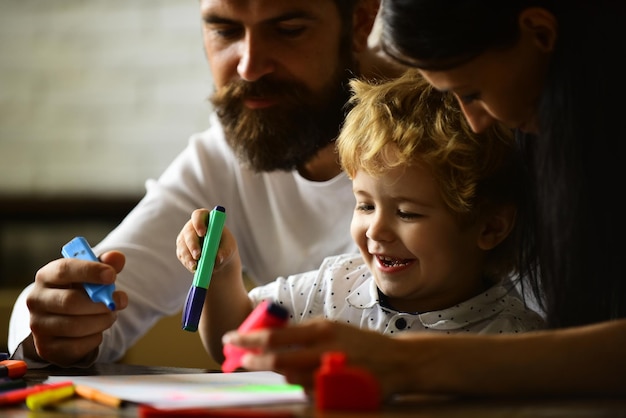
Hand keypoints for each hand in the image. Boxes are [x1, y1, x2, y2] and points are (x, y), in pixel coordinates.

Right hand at [25, 251, 127, 366]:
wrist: (66, 321)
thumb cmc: (80, 291)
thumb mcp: (92, 275)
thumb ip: (106, 264)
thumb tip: (116, 258)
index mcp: (46, 276)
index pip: (64, 269)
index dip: (90, 271)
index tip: (112, 276)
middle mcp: (36, 300)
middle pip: (70, 301)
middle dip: (100, 303)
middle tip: (118, 302)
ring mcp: (38, 326)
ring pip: (75, 326)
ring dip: (101, 321)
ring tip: (110, 315)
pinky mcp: (46, 348)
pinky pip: (76, 346)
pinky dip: (94, 338)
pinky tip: (96, 331)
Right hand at [176, 208, 237, 276]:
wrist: (218, 258)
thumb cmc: (225, 247)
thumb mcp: (229, 248)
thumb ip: (225, 251)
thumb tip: (218, 258)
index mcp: (205, 219)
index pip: (198, 215)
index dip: (199, 222)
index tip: (203, 233)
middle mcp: (192, 226)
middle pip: (189, 232)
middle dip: (193, 244)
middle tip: (198, 255)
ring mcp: (185, 238)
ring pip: (183, 246)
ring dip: (189, 256)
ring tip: (196, 266)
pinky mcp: (182, 250)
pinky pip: (182, 256)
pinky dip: (188, 263)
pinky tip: (195, 268)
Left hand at [221, 318, 406, 398]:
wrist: (397, 361)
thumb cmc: (360, 343)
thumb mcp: (332, 328)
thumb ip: (304, 334)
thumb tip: (271, 336)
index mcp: (321, 329)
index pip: (275, 335)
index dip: (248, 339)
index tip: (231, 340)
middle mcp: (324, 348)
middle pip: (277, 358)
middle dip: (251, 359)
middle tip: (236, 359)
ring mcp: (331, 371)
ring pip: (289, 378)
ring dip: (271, 375)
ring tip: (258, 368)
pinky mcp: (338, 391)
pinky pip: (307, 393)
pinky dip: (294, 388)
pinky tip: (287, 383)